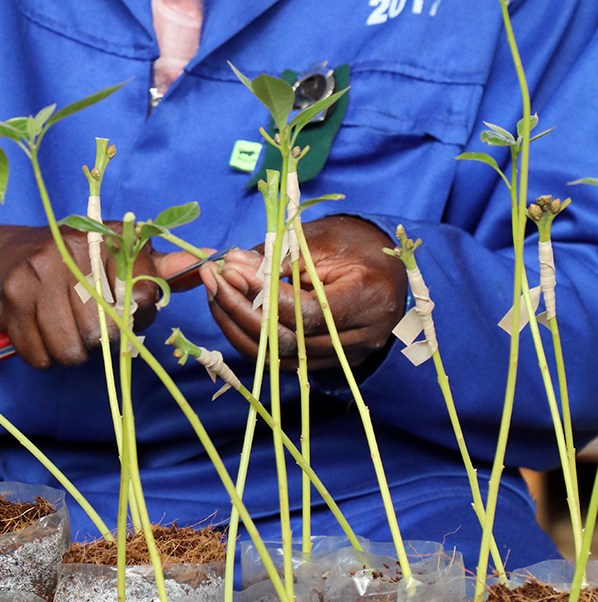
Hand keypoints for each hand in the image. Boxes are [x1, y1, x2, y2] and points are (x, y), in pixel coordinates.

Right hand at [0, 222, 161, 369]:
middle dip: (103, 340)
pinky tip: (45, 333)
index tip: (129, 313)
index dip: (140, 315)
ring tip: (69, 330)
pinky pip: (40, 356)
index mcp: (107, 238)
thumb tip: (207, 262)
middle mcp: (71, 250)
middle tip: (93, 326)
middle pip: (105, 331)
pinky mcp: (11, 299)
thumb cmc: (79, 261)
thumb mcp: (121, 255)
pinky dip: (46, 356)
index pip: (143, 293)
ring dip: (73, 352)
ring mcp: (37, 274)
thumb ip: (162, 267)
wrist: (12, 253)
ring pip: (70, 350)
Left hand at [198, 215, 406, 373]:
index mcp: (368, 299)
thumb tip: (233, 262)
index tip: (231, 268)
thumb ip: (279, 255)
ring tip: (215, 292)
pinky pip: (283, 359)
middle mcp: (361, 337)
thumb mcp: (321, 239)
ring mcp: (347, 356)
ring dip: (239, 325)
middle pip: (289, 340)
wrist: (387, 268)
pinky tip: (231, 311)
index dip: (263, 293)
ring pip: (281, 356)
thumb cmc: (358, 245)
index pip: (307, 312)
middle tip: (214, 278)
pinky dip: (252, 337)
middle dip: (241, 309)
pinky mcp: (330, 362)